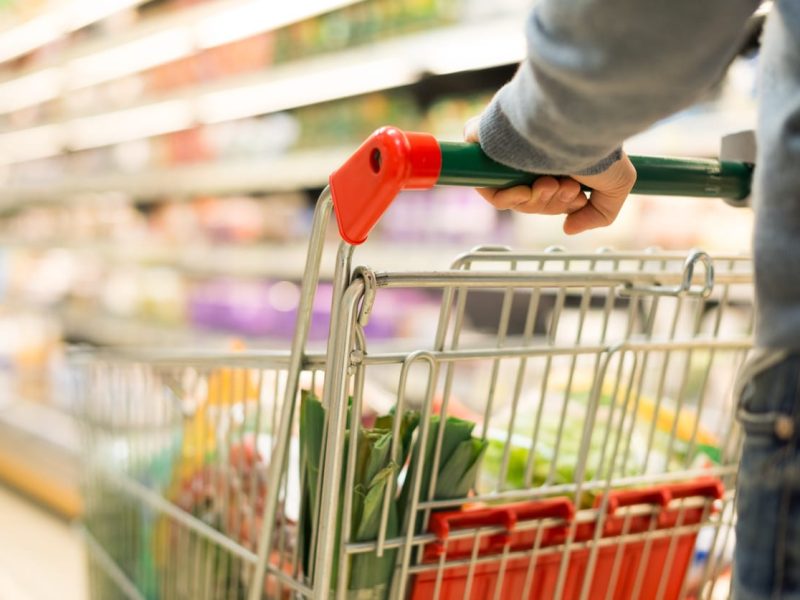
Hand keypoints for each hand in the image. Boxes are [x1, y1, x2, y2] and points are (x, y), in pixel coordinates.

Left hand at [464, 117, 635, 234]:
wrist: (577, 120)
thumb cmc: (598, 146)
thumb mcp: (617, 185)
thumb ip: (599, 213)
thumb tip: (568, 228)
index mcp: (557, 158)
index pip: (548, 195)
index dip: (560, 204)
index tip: (577, 198)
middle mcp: (532, 153)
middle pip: (530, 200)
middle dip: (551, 203)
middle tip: (567, 188)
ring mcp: (509, 150)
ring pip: (511, 197)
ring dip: (535, 201)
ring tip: (553, 183)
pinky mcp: (486, 143)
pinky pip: (487, 185)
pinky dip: (506, 197)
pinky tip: (527, 190)